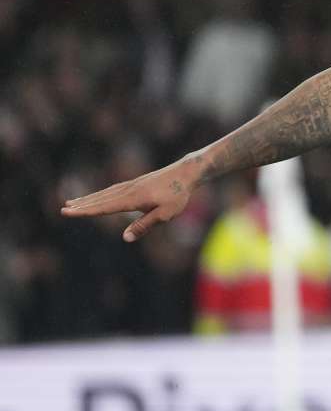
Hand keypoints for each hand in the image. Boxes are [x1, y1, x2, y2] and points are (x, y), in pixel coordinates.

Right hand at [61, 158, 201, 241]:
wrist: (186, 172)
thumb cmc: (178, 195)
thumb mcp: (165, 214)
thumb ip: (145, 225)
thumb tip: (125, 238)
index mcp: (132, 199)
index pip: (104, 207)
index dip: (85, 211)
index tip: (68, 211)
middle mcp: (128, 190)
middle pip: (101, 199)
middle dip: (82, 205)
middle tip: (63, 209)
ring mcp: (131, 185)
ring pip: (105, 193)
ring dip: (89, 198)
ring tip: (73, 201)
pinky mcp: (136, 183)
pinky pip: (113, 190)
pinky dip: (101, 193)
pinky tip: (97, 196)